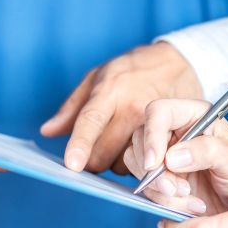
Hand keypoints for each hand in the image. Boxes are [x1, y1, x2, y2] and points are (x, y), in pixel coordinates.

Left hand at [41, 42, 201, 172]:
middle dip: (95, 159)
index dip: (81, 144)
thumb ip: (72, 106)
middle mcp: (133, 107)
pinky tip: (141, 145)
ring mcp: (154, 122)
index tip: (72, 165)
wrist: (179, 62)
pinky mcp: (171, 133)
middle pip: (104, 154)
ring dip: (118, 161)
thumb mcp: (99, 75)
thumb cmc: (133, 70)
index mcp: (109, 91)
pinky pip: (145, 163)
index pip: (91, 120)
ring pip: (124, 164)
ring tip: (124, 142)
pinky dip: (138, 161)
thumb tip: (48, 131)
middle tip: (99, 147)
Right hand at [124, 98, 227, 215]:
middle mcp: (175, 133)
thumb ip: (209, 152)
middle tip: (178, 190)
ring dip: (160, 190)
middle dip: (155, 171)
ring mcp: (165, 157)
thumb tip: (172, 157)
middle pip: (141, 141)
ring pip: (140, 167)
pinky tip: (191, 207)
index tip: (155, 164)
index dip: (152, 135)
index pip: (158, 112)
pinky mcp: (162, 181)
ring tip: (192, 200)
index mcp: (193, 116)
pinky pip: (147, 189)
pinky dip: (164, 202)